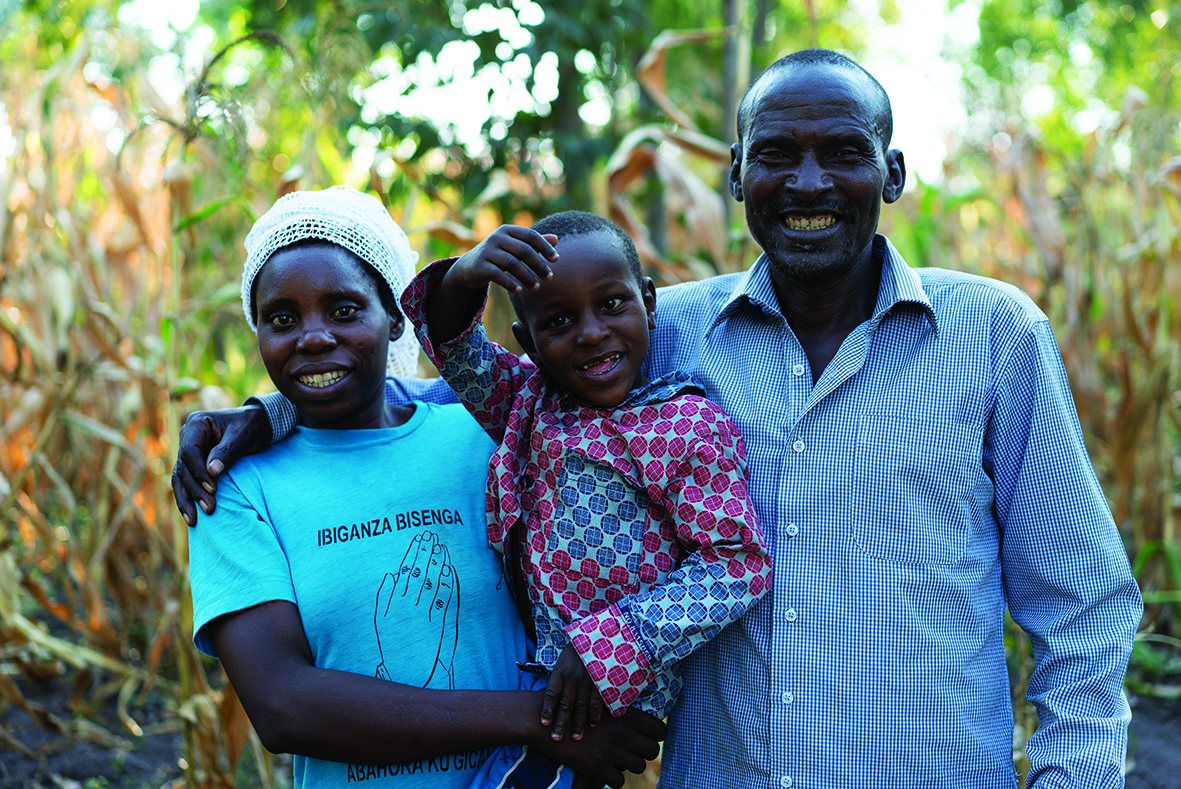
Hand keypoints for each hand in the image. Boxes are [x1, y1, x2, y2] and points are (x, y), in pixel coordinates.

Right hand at [171, 404, 271, 524]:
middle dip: (195, 490)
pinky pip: (186, 482)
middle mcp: (187, 437)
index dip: (198, 472)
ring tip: (194, 520)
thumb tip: (212, 471)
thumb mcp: (243, 436)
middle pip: (183, 468)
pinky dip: (188, 498)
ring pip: (180, 478)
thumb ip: (227, 451)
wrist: (259, 424)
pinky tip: (191, 516)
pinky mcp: (193, 463)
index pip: (189, 452)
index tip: (213, 489)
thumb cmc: (251, 426)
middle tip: (210, 508)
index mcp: (197, 424)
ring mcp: (188, 450)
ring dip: (187, 499)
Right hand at [374, 532, 457, 687]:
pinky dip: (448, 583)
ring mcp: (426, 614)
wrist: (407, 672)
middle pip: (420, 573)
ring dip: (438, 563)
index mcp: (395, 603)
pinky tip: (450, 570)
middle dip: (426, 552)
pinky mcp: (440, 623)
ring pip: (433, 583)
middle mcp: (410, 606)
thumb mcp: (380, 620)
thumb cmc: (392, 644)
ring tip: (442, 547)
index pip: (406, 571)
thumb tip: (390, 574)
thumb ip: (383, 596)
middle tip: (432, 535)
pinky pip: (445, 599)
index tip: (419, 538)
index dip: (414, 553)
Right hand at [445, 224, 558, 294]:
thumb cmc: (498, 255)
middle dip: (539, 264)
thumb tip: (556, 239)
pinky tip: (519, 291)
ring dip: (527, 276)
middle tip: (549, 278)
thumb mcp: (514, 247)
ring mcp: (487, 251)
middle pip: (523, 250)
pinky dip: (509, 283)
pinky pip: (497, 275)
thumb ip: (533, 243)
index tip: (556, 260)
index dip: (545, 247)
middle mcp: (497, 237)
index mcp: (508, 230)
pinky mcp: (480, 266)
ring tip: (536, 288)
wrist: (470, 266)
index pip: (531, 236)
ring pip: (512, 263)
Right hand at [532, 703, 663, 788]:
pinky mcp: (598, 767)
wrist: (548, 723)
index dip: (658, 736)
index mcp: (627, 716)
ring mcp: (611, 751)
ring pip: (639, 766)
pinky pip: (619, 781)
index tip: (650, 737)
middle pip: (653, 750)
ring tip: (623, 760)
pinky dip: (615, 778)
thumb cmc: (575, 711)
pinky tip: (609, 771)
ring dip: (632, 765)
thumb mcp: (601, 704)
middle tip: (637, 751)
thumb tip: (643, 715)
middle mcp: (623, 734)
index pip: (660, 730)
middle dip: (647, 752)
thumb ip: (622, 711)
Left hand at [542, 644, 603, 741]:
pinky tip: (592, 725)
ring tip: (576, 738)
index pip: (551, 694)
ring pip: (581, 706)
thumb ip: (561, 673)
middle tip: (555, 739)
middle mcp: (573, 676)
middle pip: (564, 704)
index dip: (547, 710)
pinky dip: (595, 715)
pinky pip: (597, 702)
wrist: (604, 632)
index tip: (544, 724)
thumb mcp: (567, 654)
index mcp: (561, 669)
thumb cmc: (583, 644)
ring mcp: (588, 679)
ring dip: (578, 724)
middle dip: (560, 724)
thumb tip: (555, 691)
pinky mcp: (602, 680)